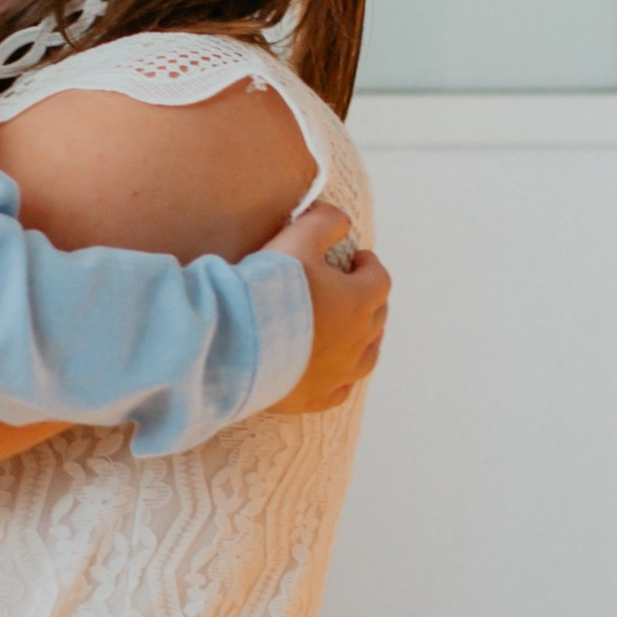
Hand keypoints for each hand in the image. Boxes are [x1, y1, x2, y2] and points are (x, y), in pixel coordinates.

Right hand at [266, 201, 389, 413]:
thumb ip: (324, 223)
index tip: (357, 259)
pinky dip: (342, 379)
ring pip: (367, 357)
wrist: (237, 342)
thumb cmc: (270, 289)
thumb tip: (342, 220)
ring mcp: (338, 373)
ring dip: (365, 340)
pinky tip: (334, 374)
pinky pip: (340, 391)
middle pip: (377, 317)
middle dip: (369, 299)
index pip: (379, 279)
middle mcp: (356, 340)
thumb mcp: (297, 240)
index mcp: (358, 301)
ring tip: (353, 331)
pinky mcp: (315, 397)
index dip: (370, 266)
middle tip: (353, 289)